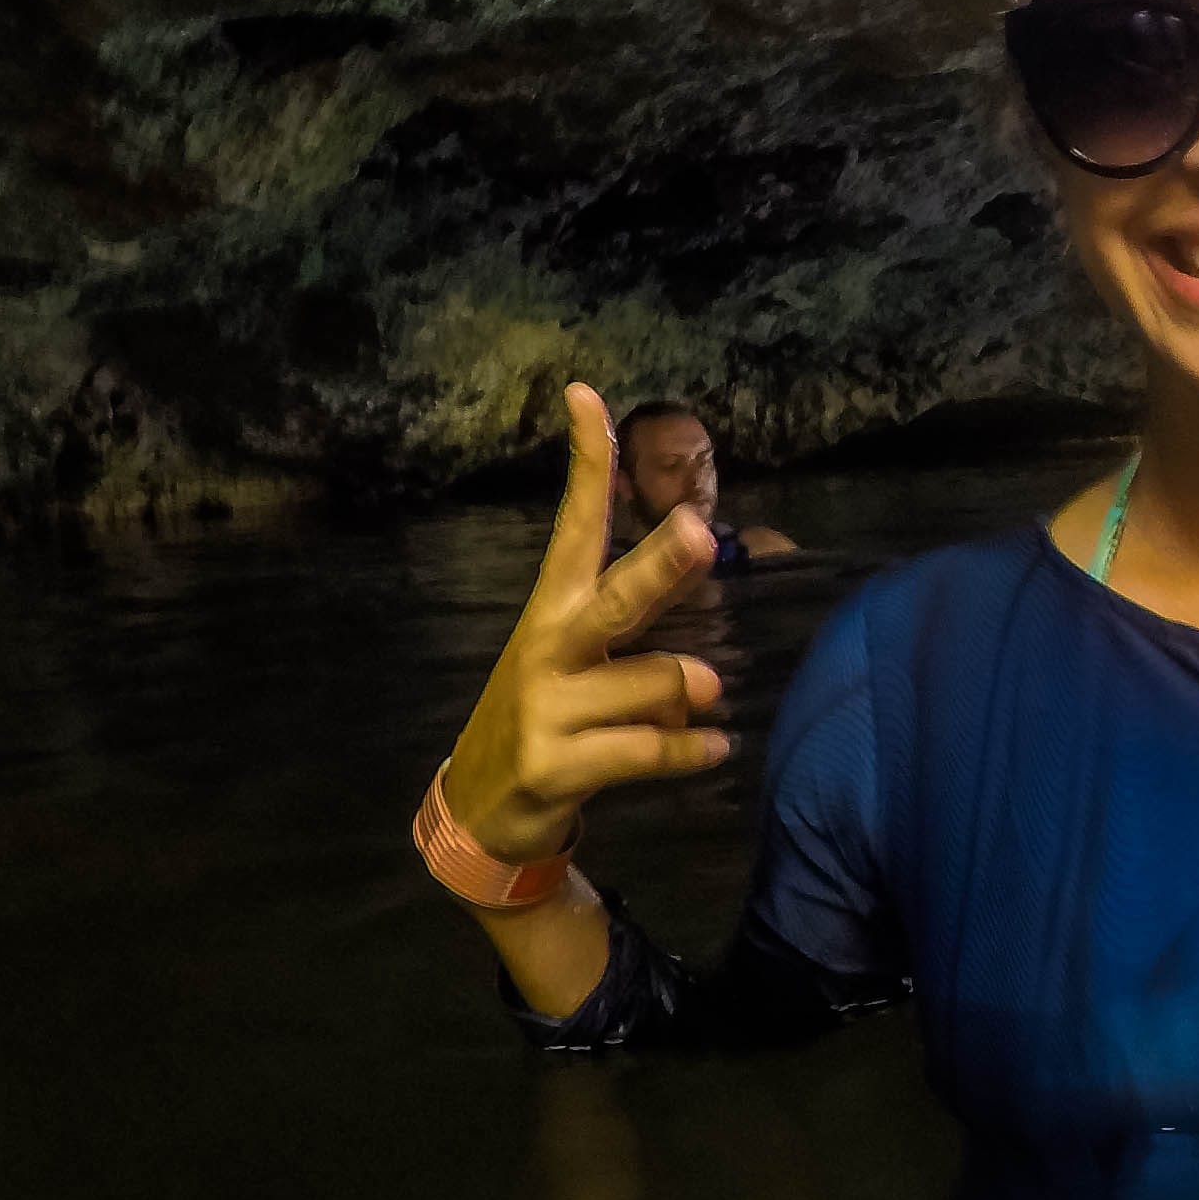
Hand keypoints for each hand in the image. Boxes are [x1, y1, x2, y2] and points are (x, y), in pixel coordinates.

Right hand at [439, 383, 735, 869]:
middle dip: (662, 566)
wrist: (483, 806)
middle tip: (701, 534)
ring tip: (708, 697)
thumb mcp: (579, 656)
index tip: (586, 393)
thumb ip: (637, 628)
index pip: (574, 522)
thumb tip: (705, 625)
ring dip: (690, 691)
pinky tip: (715, 749)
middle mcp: (550, 644)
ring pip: (653, 683)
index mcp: (553, 605)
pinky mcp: (557, 765)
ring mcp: (549, 706)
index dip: (586, 460)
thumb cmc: (551, 713)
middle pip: (616, 597)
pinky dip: (690, 750)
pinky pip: (648, 751)